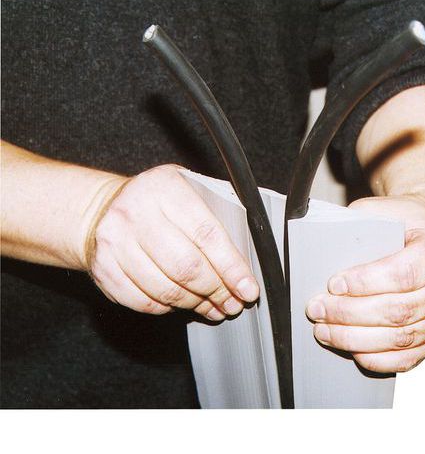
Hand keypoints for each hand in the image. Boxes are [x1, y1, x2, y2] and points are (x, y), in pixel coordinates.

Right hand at [86, 164, 258, 319]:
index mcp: (166, 188)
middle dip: (216, 291)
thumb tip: (246, 256)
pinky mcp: (103, 268)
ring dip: (195, 304)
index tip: (247, 289)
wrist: (105, 208)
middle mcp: (136, 213)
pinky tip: (181, 304)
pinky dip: (168, 308)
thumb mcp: (186, 189)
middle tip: (231, 302)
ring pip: (166, 289)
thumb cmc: (158, 202)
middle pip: (186, 267)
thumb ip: (215, 212)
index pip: (207, 234)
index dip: (231, 267)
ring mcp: (115, 242)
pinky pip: (143, 302)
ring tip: (212, 307)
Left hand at [306, 195, 424, 372]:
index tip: (333, 285)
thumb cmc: (405, 222)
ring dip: (357, 339)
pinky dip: (379, 358)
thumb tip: (319, 250)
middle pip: (401, 310)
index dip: (365, 283)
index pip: (404, 274)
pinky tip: (352, 351)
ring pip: (404, 338)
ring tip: (325, 331)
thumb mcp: (383, 211)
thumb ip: (356, 227)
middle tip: (317, 310)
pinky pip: (412, 357)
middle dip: (351, 314)